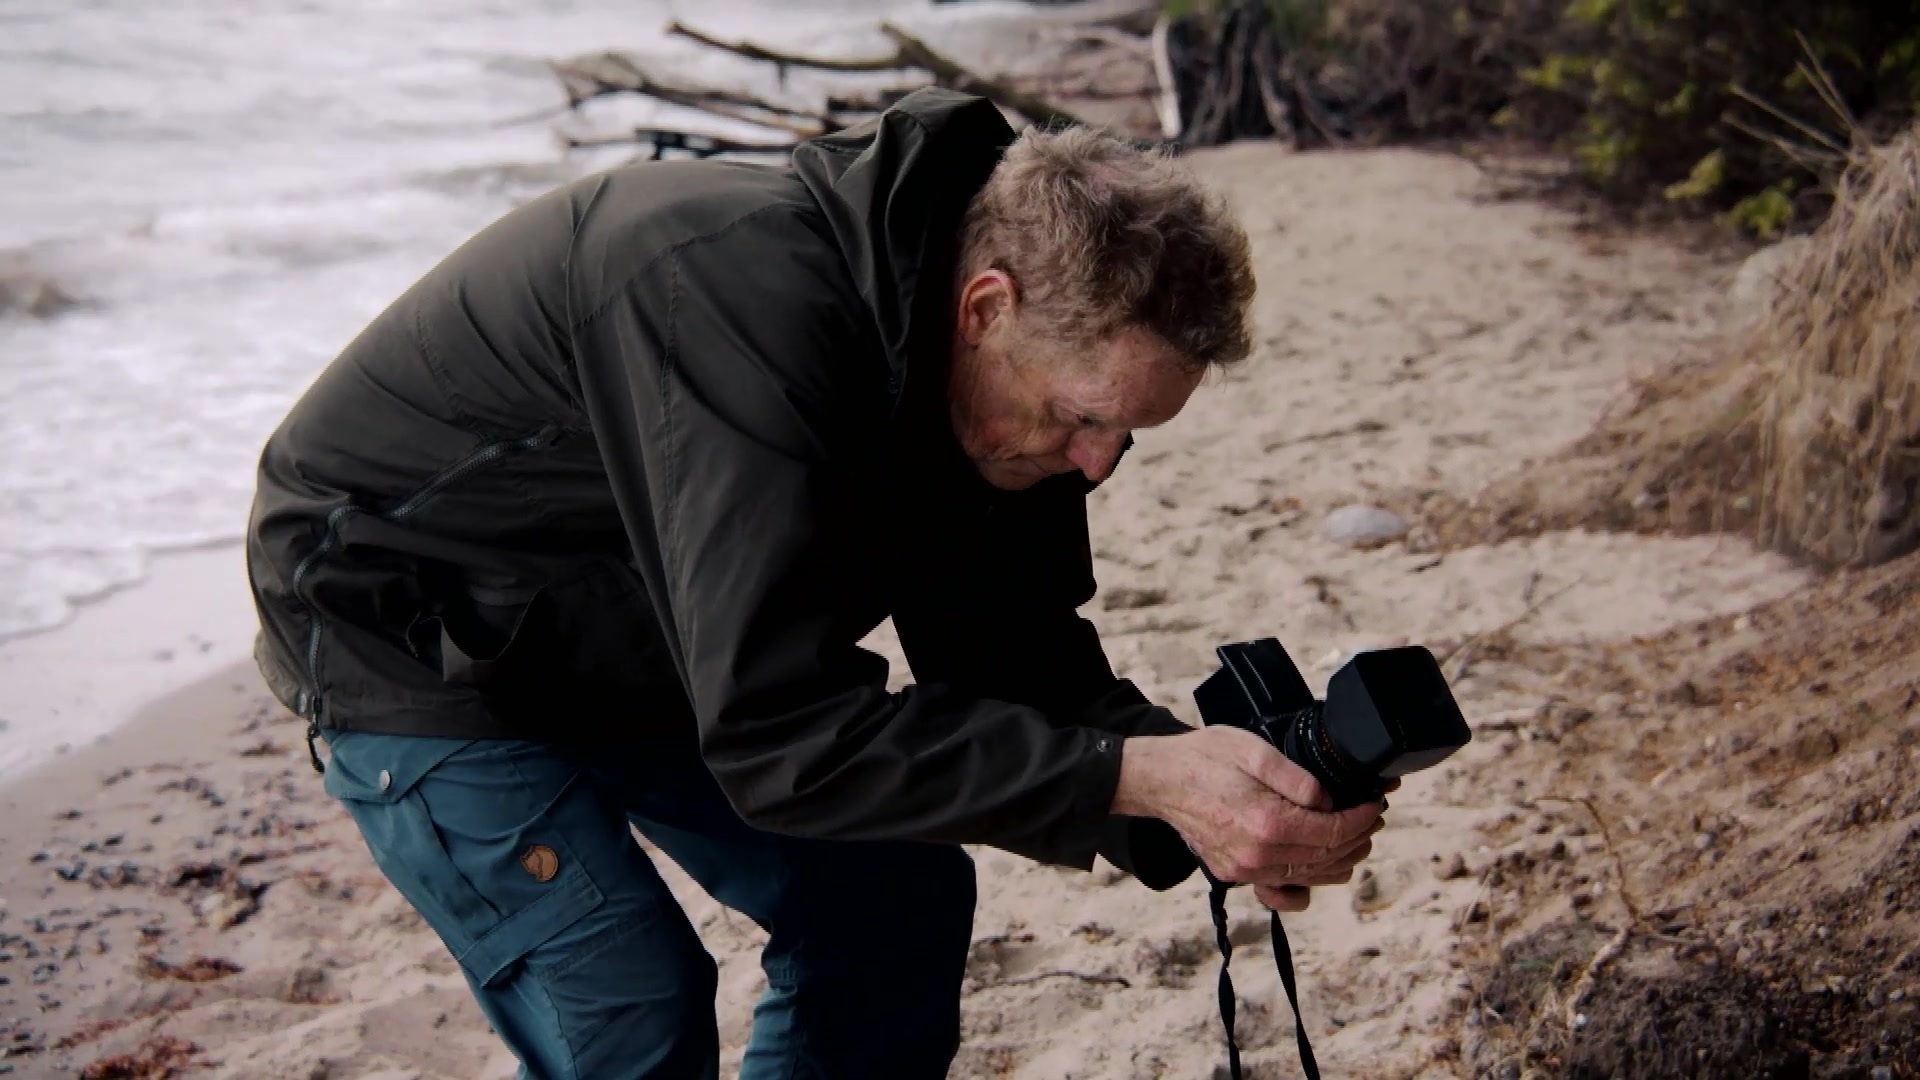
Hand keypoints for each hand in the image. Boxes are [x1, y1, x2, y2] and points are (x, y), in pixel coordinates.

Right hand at [1112, 728, 1385, 908]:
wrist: (1160, 780)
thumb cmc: (1204, 758)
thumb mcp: (1254, 750)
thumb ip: (1297, 778)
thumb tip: (1328, 801)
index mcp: (1268, 823)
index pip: (1334, 832)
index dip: (1362, 819)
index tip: (1376, 805)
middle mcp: (1258, 855)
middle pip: (1327, 858)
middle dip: (1358, 837)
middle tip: (1371, 818)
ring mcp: (1244, 870)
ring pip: (1309, 878)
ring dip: (1338, 860)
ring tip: (1353, 837)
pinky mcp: (1234, 874)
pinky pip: (1279, 893)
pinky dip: (1303, 889)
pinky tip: (1315, 872)